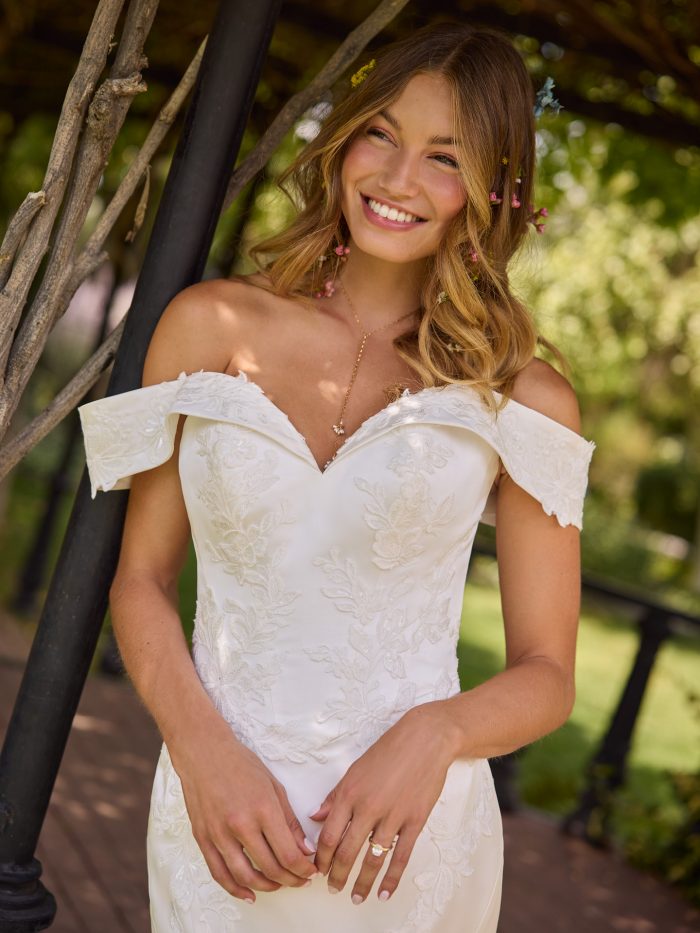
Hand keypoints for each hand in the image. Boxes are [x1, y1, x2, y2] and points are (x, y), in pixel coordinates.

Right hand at [169, 715, 317, 902]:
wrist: (204, 753)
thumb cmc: (241, 764)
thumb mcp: (273, 786)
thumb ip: (289, 821)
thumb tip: (304, 850)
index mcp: (263, 809)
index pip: (288, 853)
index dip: (303, 869)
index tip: (311, 871)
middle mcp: (241, 825)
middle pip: (270, 868)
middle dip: (291, 880)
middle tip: (300, 880)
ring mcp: (219, 834)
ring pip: (246, 876)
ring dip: (267, 887)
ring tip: (279, 885)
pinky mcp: (203, 839)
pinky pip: (220, 874)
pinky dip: (235, 888)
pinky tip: (248, 893)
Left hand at [309, 701, 458, 903]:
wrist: (426, 739)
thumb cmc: (389, 750)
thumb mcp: (355, 768)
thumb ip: (336, 795)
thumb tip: (317, 815)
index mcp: (350, 793)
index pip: (329, 834)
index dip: (321, 856)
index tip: (318, 868)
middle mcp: (368, 807)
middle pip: (347, 851)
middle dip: (337, 874)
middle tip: (332, 889)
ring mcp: (392, 816)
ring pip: (372, 858)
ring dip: (362, 882)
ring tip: (355, 897)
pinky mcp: (414, 821)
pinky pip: (401, 856)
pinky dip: (392, 878)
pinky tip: (384, 893)